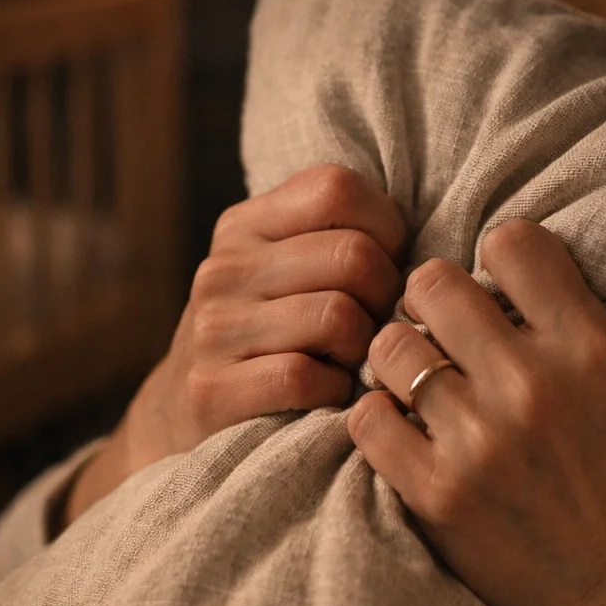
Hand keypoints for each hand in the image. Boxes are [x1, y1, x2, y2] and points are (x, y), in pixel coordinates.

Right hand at [64, 164, 405, 526]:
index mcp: (245, 225)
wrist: (180, 416)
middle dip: (386, 298)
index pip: (335, 189)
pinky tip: (326, 395)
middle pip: (352, 256)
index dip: (384, 228)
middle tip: (377, 327)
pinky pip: (305, 377)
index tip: (385, 266)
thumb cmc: (266, 338)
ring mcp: (212, 328)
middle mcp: (224, 268)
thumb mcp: (284, 272)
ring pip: (337, 317)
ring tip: (350, 363)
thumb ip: (337, 240)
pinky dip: (333, 392)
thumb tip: (425, 252)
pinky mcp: (210, 389)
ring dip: (363, 352)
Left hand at [349, 219, 605, 605]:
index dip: (497, 256)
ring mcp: (476, 440)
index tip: (495, 286)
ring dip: (397, 358)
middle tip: (440, 328)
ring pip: (389, 346)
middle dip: (432, 299)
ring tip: (415, 380)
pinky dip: (374, 416)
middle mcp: (529, 384)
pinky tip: (398, 427)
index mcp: (590, 349)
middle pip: (432, 283)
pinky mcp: (434, 492)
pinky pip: (365, 418)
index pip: (512, 243)